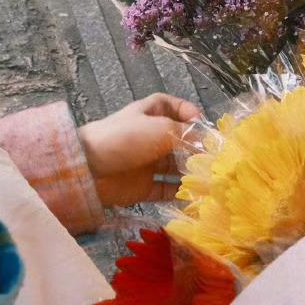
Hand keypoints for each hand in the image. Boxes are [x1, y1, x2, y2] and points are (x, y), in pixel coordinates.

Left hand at [77, 93, 201, 208]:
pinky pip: (165, 190)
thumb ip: (186, 135)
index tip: (203, 125)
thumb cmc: (126, 138)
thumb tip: (205, 142)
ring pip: (175, 168)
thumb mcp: (160, 128)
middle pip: (179, 141)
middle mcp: (150, 137)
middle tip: (214, 159)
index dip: (188, 112)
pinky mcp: (142, 187)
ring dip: (191, 173)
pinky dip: (179, 194)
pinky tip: (195, 196)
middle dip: (196, 148)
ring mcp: (146, 163)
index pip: (173, 107)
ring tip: (209, 180)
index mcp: (150, 114)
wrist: (89, 169)